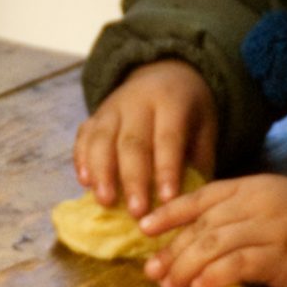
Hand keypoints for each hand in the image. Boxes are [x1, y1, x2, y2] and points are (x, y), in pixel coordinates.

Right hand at [75, 60, 217, 219]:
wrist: (164, 74)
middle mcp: (139, 101)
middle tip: (136, 212)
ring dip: (102, 173)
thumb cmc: (188, 114)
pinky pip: (84, 137)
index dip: (167, 170)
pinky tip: (84, 183)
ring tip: (105, 201)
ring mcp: (112, 107)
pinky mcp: (95, 116)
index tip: (167, 200)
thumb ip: (197, 163)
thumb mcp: (204, 129)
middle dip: (133, 179)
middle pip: (132, 142)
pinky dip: (82, 159)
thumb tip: (188, 205)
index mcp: (172, 102)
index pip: (168, 138)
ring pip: (102, 139)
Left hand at [142, 175, 286, 286]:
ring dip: (186, 268)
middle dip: (173, 250)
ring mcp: (269, 228)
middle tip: (153, 272)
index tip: (144, 229)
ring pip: (215, 245)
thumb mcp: (271, 202)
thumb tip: (197, 241)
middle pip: (202, 227)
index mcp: (249, 187)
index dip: (169, 213)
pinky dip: (217, 276)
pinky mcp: (282, 255)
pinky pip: (241, 264)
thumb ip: (238, 214)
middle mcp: (255, 203)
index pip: (200, 197)